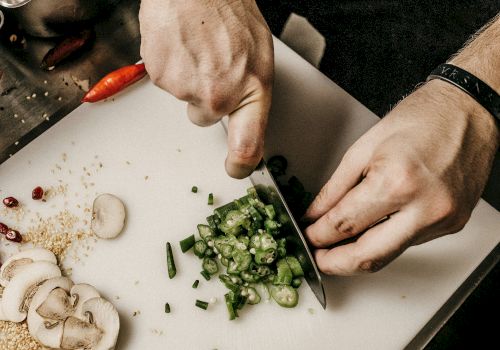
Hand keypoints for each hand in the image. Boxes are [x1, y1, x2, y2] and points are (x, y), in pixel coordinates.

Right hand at [139, 0, 273, 177]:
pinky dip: (170, 65)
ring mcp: (187, 88)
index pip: (248, 146)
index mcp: (251, 90)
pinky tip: (181, 44)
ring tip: (197, 46)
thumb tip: (242, 115)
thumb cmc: (228, 10)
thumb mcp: (258, 53)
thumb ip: (249, 89)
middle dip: (204, 98)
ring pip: (183, 97)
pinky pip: (165, 80)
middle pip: (204, 118)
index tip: (235, 168)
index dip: (240, 163)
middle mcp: (218, 96)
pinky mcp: (160, 76)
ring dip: (188, 77)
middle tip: (210, 65)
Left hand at [304, 79, 498, 274]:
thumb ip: (335, 188)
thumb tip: (315, 215)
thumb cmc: (420, 119)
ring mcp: (442, 219)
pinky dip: (384, 240)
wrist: (467, 111)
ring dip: (358, 255)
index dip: (318, 236)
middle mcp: (424, 207)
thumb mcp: (363, 148)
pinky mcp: (452, 224)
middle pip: (368, 256)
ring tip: (337, 246)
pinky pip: (408, 243)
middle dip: (335, 263)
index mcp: (397, 182)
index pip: (344, 225)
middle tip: (317, 258)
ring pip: (389, 255)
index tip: (308, 236)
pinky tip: (370, 230)